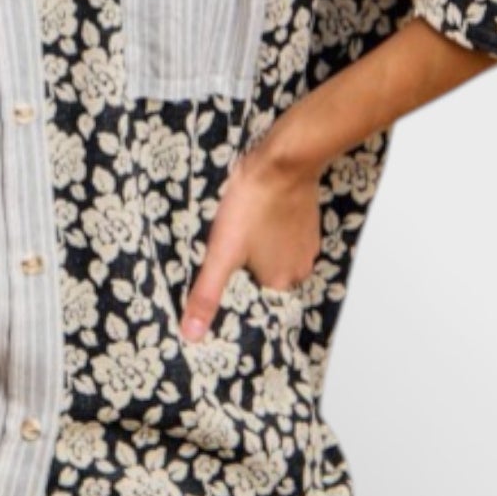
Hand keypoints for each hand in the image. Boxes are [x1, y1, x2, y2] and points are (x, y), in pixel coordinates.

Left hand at [177, 130, 322, 342]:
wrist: (282, 161)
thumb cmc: (252, 204)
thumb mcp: (221, 252)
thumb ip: (206, 294)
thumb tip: (191, 334)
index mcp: (280, 282)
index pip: (252, 298)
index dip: (234, 286)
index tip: (222, 270)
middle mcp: (298, 267)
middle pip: (263, 276)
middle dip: (244, 267)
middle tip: (225, 248)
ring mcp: (305, 242)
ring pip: (273, 254)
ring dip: (256, 248)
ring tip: (237, 232)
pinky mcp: (305, 220)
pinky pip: (283, 235)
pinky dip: (268, 230)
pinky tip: (253, 218)